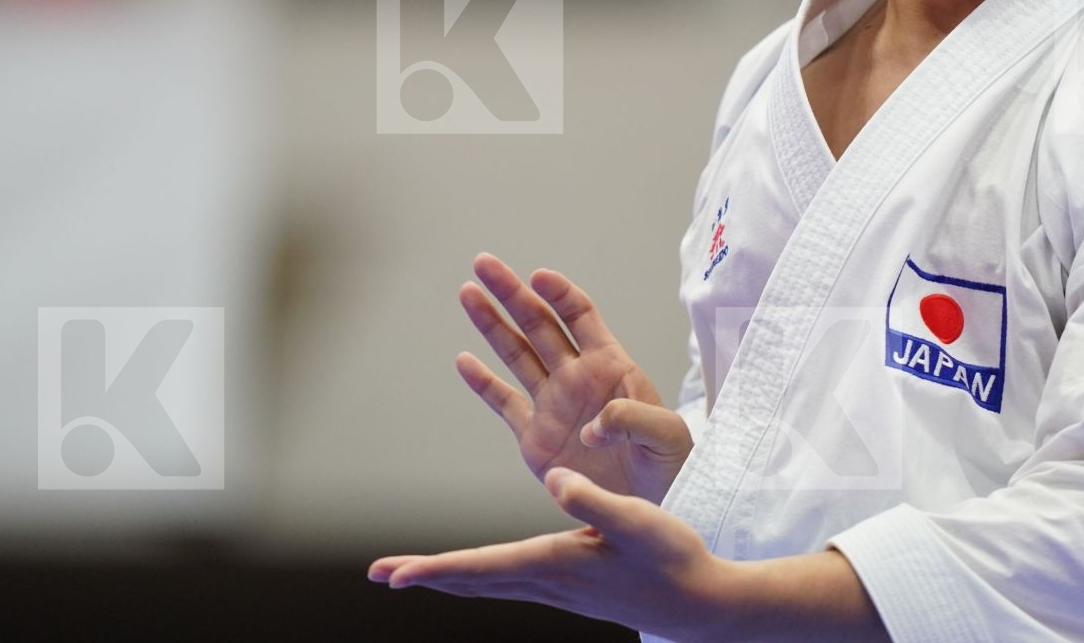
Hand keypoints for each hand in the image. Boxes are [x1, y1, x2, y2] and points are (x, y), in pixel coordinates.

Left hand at [369, 466, 730, 639]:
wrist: (702, 606)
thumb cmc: (674, 559)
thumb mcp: (638, 521)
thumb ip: (593, 498)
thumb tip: (552, 476)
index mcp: (558, 563)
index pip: (482, 567)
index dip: (435, 569)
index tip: (393, 574)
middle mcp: (550, 581)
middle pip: (474, 581)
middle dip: (426, 576)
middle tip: (381, 574)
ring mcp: (560, 589)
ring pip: (491, 583)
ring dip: (450, 577)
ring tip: (414, 573)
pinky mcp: (572, 588)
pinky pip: (512, 581)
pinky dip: (483, 576)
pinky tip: (482, 574)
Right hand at [457, 253, 693, 502]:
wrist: (654, 502)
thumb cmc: (671, 461)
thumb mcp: (667, 435)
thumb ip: (634, 419)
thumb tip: (594, 424)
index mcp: (610, 366)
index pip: (580, 316)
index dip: (560, 294)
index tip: (538, 277)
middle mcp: (577, 376)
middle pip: (539, 323)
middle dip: (512, 293)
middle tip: (485, 263)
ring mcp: (554, 403)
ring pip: (516, 354)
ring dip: (491, 323)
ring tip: (468, 291)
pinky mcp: (535, 437)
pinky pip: (505, 403)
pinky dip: (483, 383)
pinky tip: (464, 360)